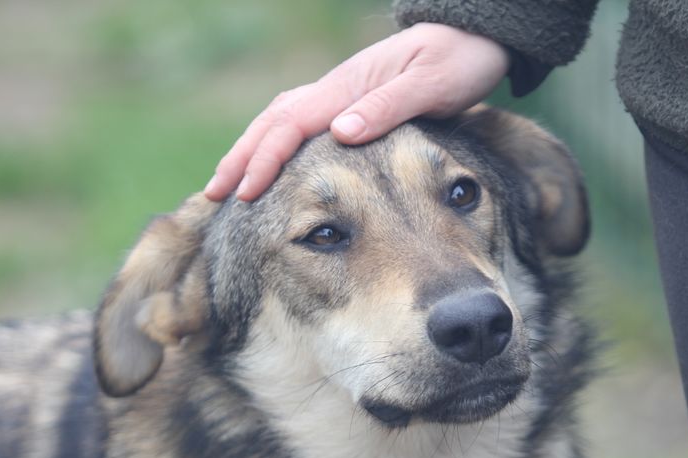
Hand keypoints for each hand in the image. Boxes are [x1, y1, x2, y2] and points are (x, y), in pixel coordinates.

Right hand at [204, 23, 508, 201]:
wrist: (474, 34)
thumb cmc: (459, 61)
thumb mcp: (432, 84)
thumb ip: (387, 107)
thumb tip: (340, 133)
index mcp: (350, 86)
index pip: (293, 124)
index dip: (265, 158)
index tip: (244, 192)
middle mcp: (337, 87)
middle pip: (274, 120)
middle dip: (241, 157)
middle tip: (214, 193)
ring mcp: (341, 93)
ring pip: (281, 119)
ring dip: (252, 148)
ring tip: (229, 181)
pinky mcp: (350, 101)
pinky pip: (300, 122)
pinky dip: (275, 141)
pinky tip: (269, 159)